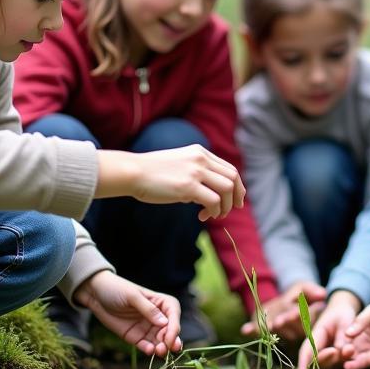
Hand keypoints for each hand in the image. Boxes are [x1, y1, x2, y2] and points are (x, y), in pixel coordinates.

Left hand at [74, 270, 181, 356]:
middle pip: (169, 330)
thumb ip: (148, 309)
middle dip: (171, 340)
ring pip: (159, 341)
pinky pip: (145, 345)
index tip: (171, 336)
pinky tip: (149, 351)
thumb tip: (165, 323)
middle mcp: (157, 317)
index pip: (173, 314)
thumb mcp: (132, 296)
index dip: (174, 326)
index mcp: (160, 302)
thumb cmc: (116, 289)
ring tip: (160, 352)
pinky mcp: (136, 337)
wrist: (95, 294)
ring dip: (162, 347)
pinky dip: (149, 349)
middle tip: (170, 348)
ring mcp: (147, 328)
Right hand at [97, 145, 244, 220]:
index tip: (235, 200)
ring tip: (214, 215)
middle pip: (233, 177)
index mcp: (200, 152)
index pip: (229, 168)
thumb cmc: (152, 173)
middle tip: (230, 211)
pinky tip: (202, 216)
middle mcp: (201, 159)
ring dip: (225, 206)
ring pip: (227, 188)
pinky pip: (214, 201)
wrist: (133, 172)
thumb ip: (196, 174)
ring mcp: (195, 171)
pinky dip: (213, 211)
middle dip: (236, 196)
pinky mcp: (188, 186)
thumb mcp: (179, 166)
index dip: (237, 186)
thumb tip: (210, 196)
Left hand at [240, 281, 326, 339]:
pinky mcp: (264, 330)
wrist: (282, 302)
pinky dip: (252, 330)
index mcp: (305, 321)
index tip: (294, 314)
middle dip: (284, 323)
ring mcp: (279, 331)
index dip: (297, 316)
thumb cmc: (296, 295)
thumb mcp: (304, 288)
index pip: (304, 319)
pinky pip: (258, 331)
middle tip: (278, 322)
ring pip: (276, 330)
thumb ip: (312, 289)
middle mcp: (293, 329)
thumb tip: (322, 293)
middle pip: (289, 327)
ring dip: (271, 328)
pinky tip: (245, 330)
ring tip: (267, 324)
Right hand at [296, 291, 360, 368]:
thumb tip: (340, 352)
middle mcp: (318, 345)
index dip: (303, 363)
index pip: (307, 350)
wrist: (344, 311)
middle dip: (325, 359)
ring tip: (351, 348)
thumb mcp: (344, 321)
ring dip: (337, 361)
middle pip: (316, 359)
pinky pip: (336, 363)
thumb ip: (342, 336)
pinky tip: (351, 357)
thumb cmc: (342, 314)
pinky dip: (343, 362)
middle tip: (336, 351)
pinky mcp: (334, 356)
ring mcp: (326, 352)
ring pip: (327, 363)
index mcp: (316, 334)